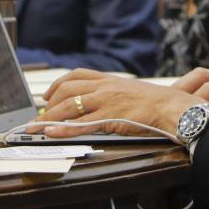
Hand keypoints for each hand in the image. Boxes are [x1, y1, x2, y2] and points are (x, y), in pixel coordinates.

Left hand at [38, 68, 200, 139]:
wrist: (171, 107)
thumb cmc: (156, 102)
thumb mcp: (132, 91)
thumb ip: (115, 93)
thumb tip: (102, 102)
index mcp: (109, 79)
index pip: (76, 75)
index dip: (58, 85)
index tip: (47, 96)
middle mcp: (104, 87)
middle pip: (67, 90)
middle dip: (49, 104)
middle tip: (40, 116)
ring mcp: (106, 102)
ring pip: (69, 107)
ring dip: (49, 118)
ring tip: (37, 128)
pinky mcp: (109, 118)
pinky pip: (80, 124)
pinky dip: (62, 129)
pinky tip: (51, 132)